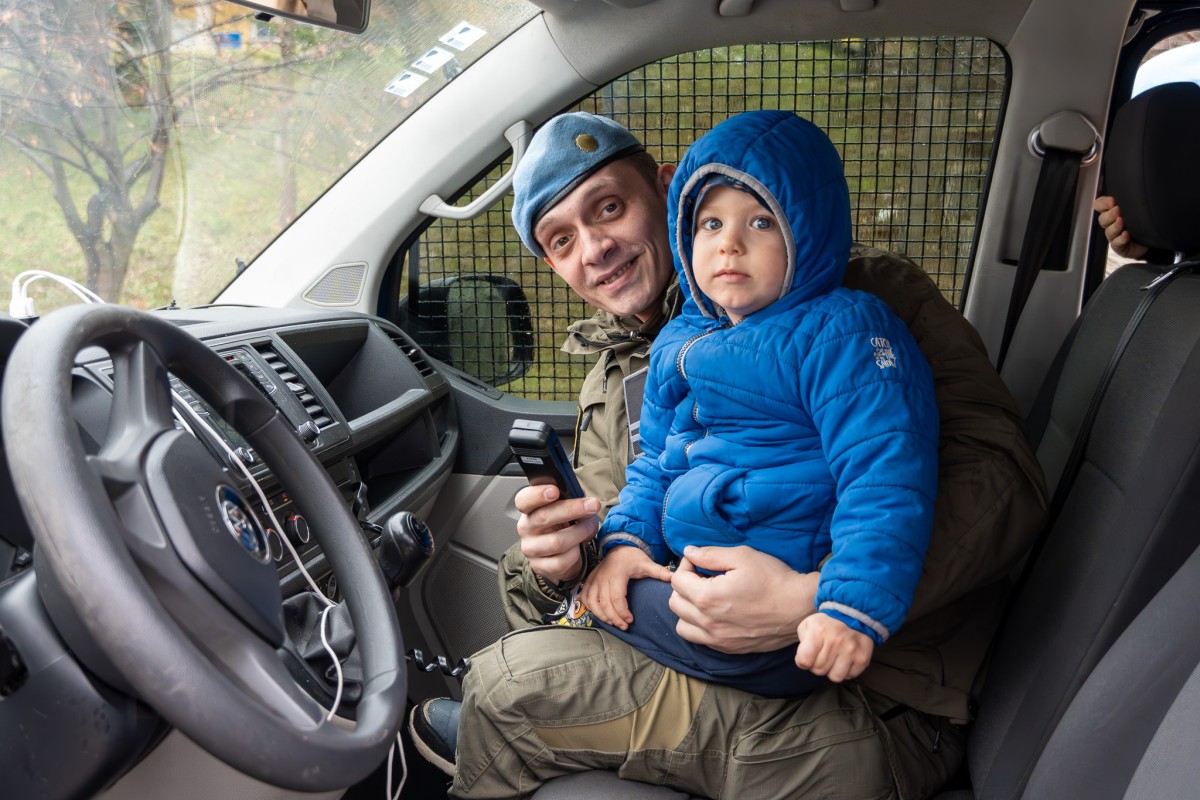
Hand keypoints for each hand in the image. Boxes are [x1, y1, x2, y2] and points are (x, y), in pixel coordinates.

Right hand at [514, 484, 599, 583]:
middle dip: (572, 509)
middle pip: (544, 517)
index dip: (537, 494)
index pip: (524, 499)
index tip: (555, 490)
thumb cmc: (563, 527)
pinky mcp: (540, 567)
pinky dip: (575, 554)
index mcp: (529, 510)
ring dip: (579, 533)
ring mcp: (531, 549)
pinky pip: (561, 561)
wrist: (561, 556)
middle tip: (592, 505)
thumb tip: (583, 494)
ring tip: (590, 527)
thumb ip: (571, 499)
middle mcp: (526, 528)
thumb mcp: (565, 509)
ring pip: (556, 542)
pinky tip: (578, 548)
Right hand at [581, 545, 671, 629]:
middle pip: (604, 603)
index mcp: (617, 574)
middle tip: (624, 626)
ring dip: (601, 615)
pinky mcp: (590, 580)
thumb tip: (673, 579)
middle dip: (614, 618)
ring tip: (612, 623)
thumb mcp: (646, 562)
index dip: (622, 611)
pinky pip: (585, 596)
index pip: (617, 597)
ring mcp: (595, 579)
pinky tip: (599, 614)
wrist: (619, 545)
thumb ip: (658, 571)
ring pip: (592, 601)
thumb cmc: (633, 556)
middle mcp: (603, 577)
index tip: (631, 620)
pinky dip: (589, 607)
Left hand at [668, 545, 819, 653]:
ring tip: (705, 598)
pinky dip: (699, 626)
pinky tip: (716, 614)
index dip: (685, 566)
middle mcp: (708, 623)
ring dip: (687, 610)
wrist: (800, 607)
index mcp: (707, 598)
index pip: (677, 581)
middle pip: (675, 603)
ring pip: (682, 626)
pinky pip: (699, 640)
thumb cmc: (773, 579)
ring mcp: (718, 639)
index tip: (699, 562)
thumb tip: (688, 552)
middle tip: (702, 577)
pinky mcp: (729, 649)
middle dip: (684, 586)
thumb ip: (710, 555)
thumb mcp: (742, 556)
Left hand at [794, 613, 874, 682]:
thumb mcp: (807, 625)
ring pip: (835, 677)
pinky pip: (850, 676)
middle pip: (819, 670)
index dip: (803, 662)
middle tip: (822, 654)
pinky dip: (846, 671)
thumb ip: (802, 644)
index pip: (804, 661)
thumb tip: (804, 662)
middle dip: (817, 665)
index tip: (806, 657)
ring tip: (834, 658)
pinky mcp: (863, 658)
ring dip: (832, 670)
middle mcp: (836, 641)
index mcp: (819, 631)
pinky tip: (845, 659)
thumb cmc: (826, 623)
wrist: (853, 614)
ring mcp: (851, 650)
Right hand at [1094, 195, 1147, 259]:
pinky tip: (1127, 234)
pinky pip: (1116, 243)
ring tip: (1122, 221)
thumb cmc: (1143, 221)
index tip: (1112, 201)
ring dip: (1115, 226)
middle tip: (1118, 210)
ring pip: (1108, 231)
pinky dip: (1121, 238)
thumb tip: (1128, 189)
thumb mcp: (1137, 207)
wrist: (1152, 239)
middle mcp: (1111, 223)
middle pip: (1102, 219)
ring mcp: (1114, 236)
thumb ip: (1129, 200)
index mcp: (1112, 212)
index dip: (1103, 203)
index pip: (1099, 206)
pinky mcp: (1119, 247)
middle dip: (1109, 214)